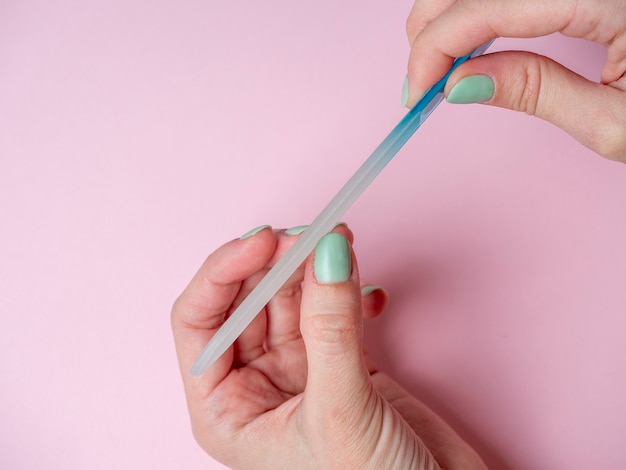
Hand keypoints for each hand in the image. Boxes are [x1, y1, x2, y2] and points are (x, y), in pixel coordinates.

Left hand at [171, 225, 485, 468]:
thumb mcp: (340, 411)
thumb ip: (331, 328)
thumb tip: (326, 252)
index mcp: (225, 409)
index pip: (200, 321)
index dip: (224, 272)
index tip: (264, 239)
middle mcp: (255, 386)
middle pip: (250, 300)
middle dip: (279, 263)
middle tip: (315, 235)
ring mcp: (299, 370)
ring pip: (294, 298)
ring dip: (316, 268)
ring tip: (344, 245)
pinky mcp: (342, 362)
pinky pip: (334, 309)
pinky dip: (350, 292)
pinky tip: (371, 294)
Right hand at [404, 0, 625, 161]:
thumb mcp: (612, 120)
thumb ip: (537, 92)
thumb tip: (459, 85)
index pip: (491, 2)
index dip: (438, 44)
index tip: (415, 91)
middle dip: (432, 26)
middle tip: (422, 80)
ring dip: (451, 18)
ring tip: (444, 67)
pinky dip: (477, 14)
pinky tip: (475, 45)